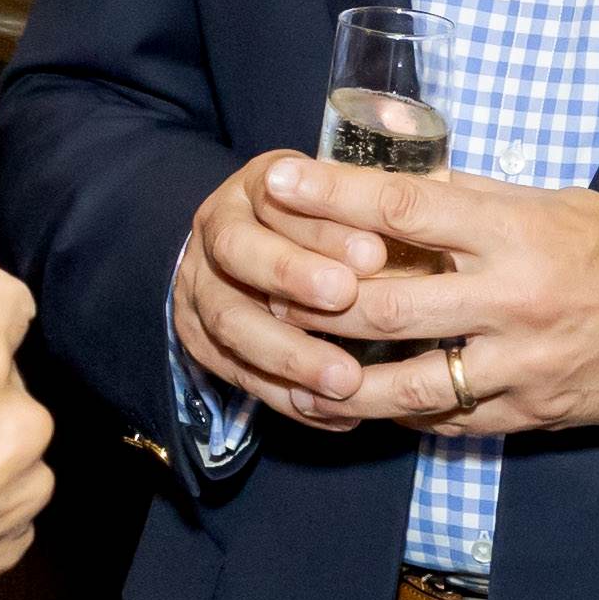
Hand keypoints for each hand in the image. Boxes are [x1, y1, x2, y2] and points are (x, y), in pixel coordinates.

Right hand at [175, 149, 397, 426]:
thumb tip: (400, 246)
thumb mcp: (353, 204)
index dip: (324, 229)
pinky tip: (337, 415)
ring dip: (290, 355)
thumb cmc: (337, 225)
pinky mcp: (199, 340)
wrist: (265, 249)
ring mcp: (198, 287)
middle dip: (292, 277)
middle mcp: (215, 230)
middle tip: (346, 300)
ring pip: (232, 324)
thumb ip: (372, 212)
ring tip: (346, 381)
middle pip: (239, 254)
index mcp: (257, 184)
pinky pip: (237, 374)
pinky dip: (288, 398)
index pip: (280, 201)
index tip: (374, 253)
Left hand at [250, 160, 598, 437]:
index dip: (333, 194)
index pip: (405, 205)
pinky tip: (364, 405)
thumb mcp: (552, 203)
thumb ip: (475, 199)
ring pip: (407, 383)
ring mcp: (521, 362)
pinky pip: (447, 421)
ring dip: (342, 381)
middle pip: (386, 305)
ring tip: (296, 373)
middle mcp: (513, 296)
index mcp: (515, 230)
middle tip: (266, 292)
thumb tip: (399, 175)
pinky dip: (400, 414)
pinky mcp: (530, 410)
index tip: (278, 181)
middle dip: (316, 303)